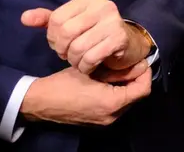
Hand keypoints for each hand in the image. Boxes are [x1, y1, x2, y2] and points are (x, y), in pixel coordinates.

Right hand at [20, 61, 150, 124]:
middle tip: (130, 63)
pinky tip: (109, 81)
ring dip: (127, 86)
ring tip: (119, 70)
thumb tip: (139, 65)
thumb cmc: (64, 84)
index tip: (141, 61)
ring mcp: (105, 122)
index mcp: (112, 104)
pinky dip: (117, 93)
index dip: (145, 73)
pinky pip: (116, 106)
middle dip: (136, 79)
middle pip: (136, 96)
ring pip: (126, 101)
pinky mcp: (98, 122)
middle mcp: (112, 116)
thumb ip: (117, 70)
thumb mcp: (92, 71)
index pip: (142, 89)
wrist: (39, 103)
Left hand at [21, 0, 150, 73]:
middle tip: (67, 54)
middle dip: (62, 49)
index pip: (57, 19)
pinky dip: (86, 66)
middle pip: (66, 32)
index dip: (53, 37)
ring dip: (74, 60)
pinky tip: (88, 66)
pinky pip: (92, 57)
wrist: (127, 43)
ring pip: (78, 47)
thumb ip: (48, 20)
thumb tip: (24, 18)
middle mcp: (103, 5)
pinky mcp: (120, 38)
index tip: (60, 44)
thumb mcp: (70, 23)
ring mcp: (113, 21)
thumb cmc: (94, 32)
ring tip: (77, 61)